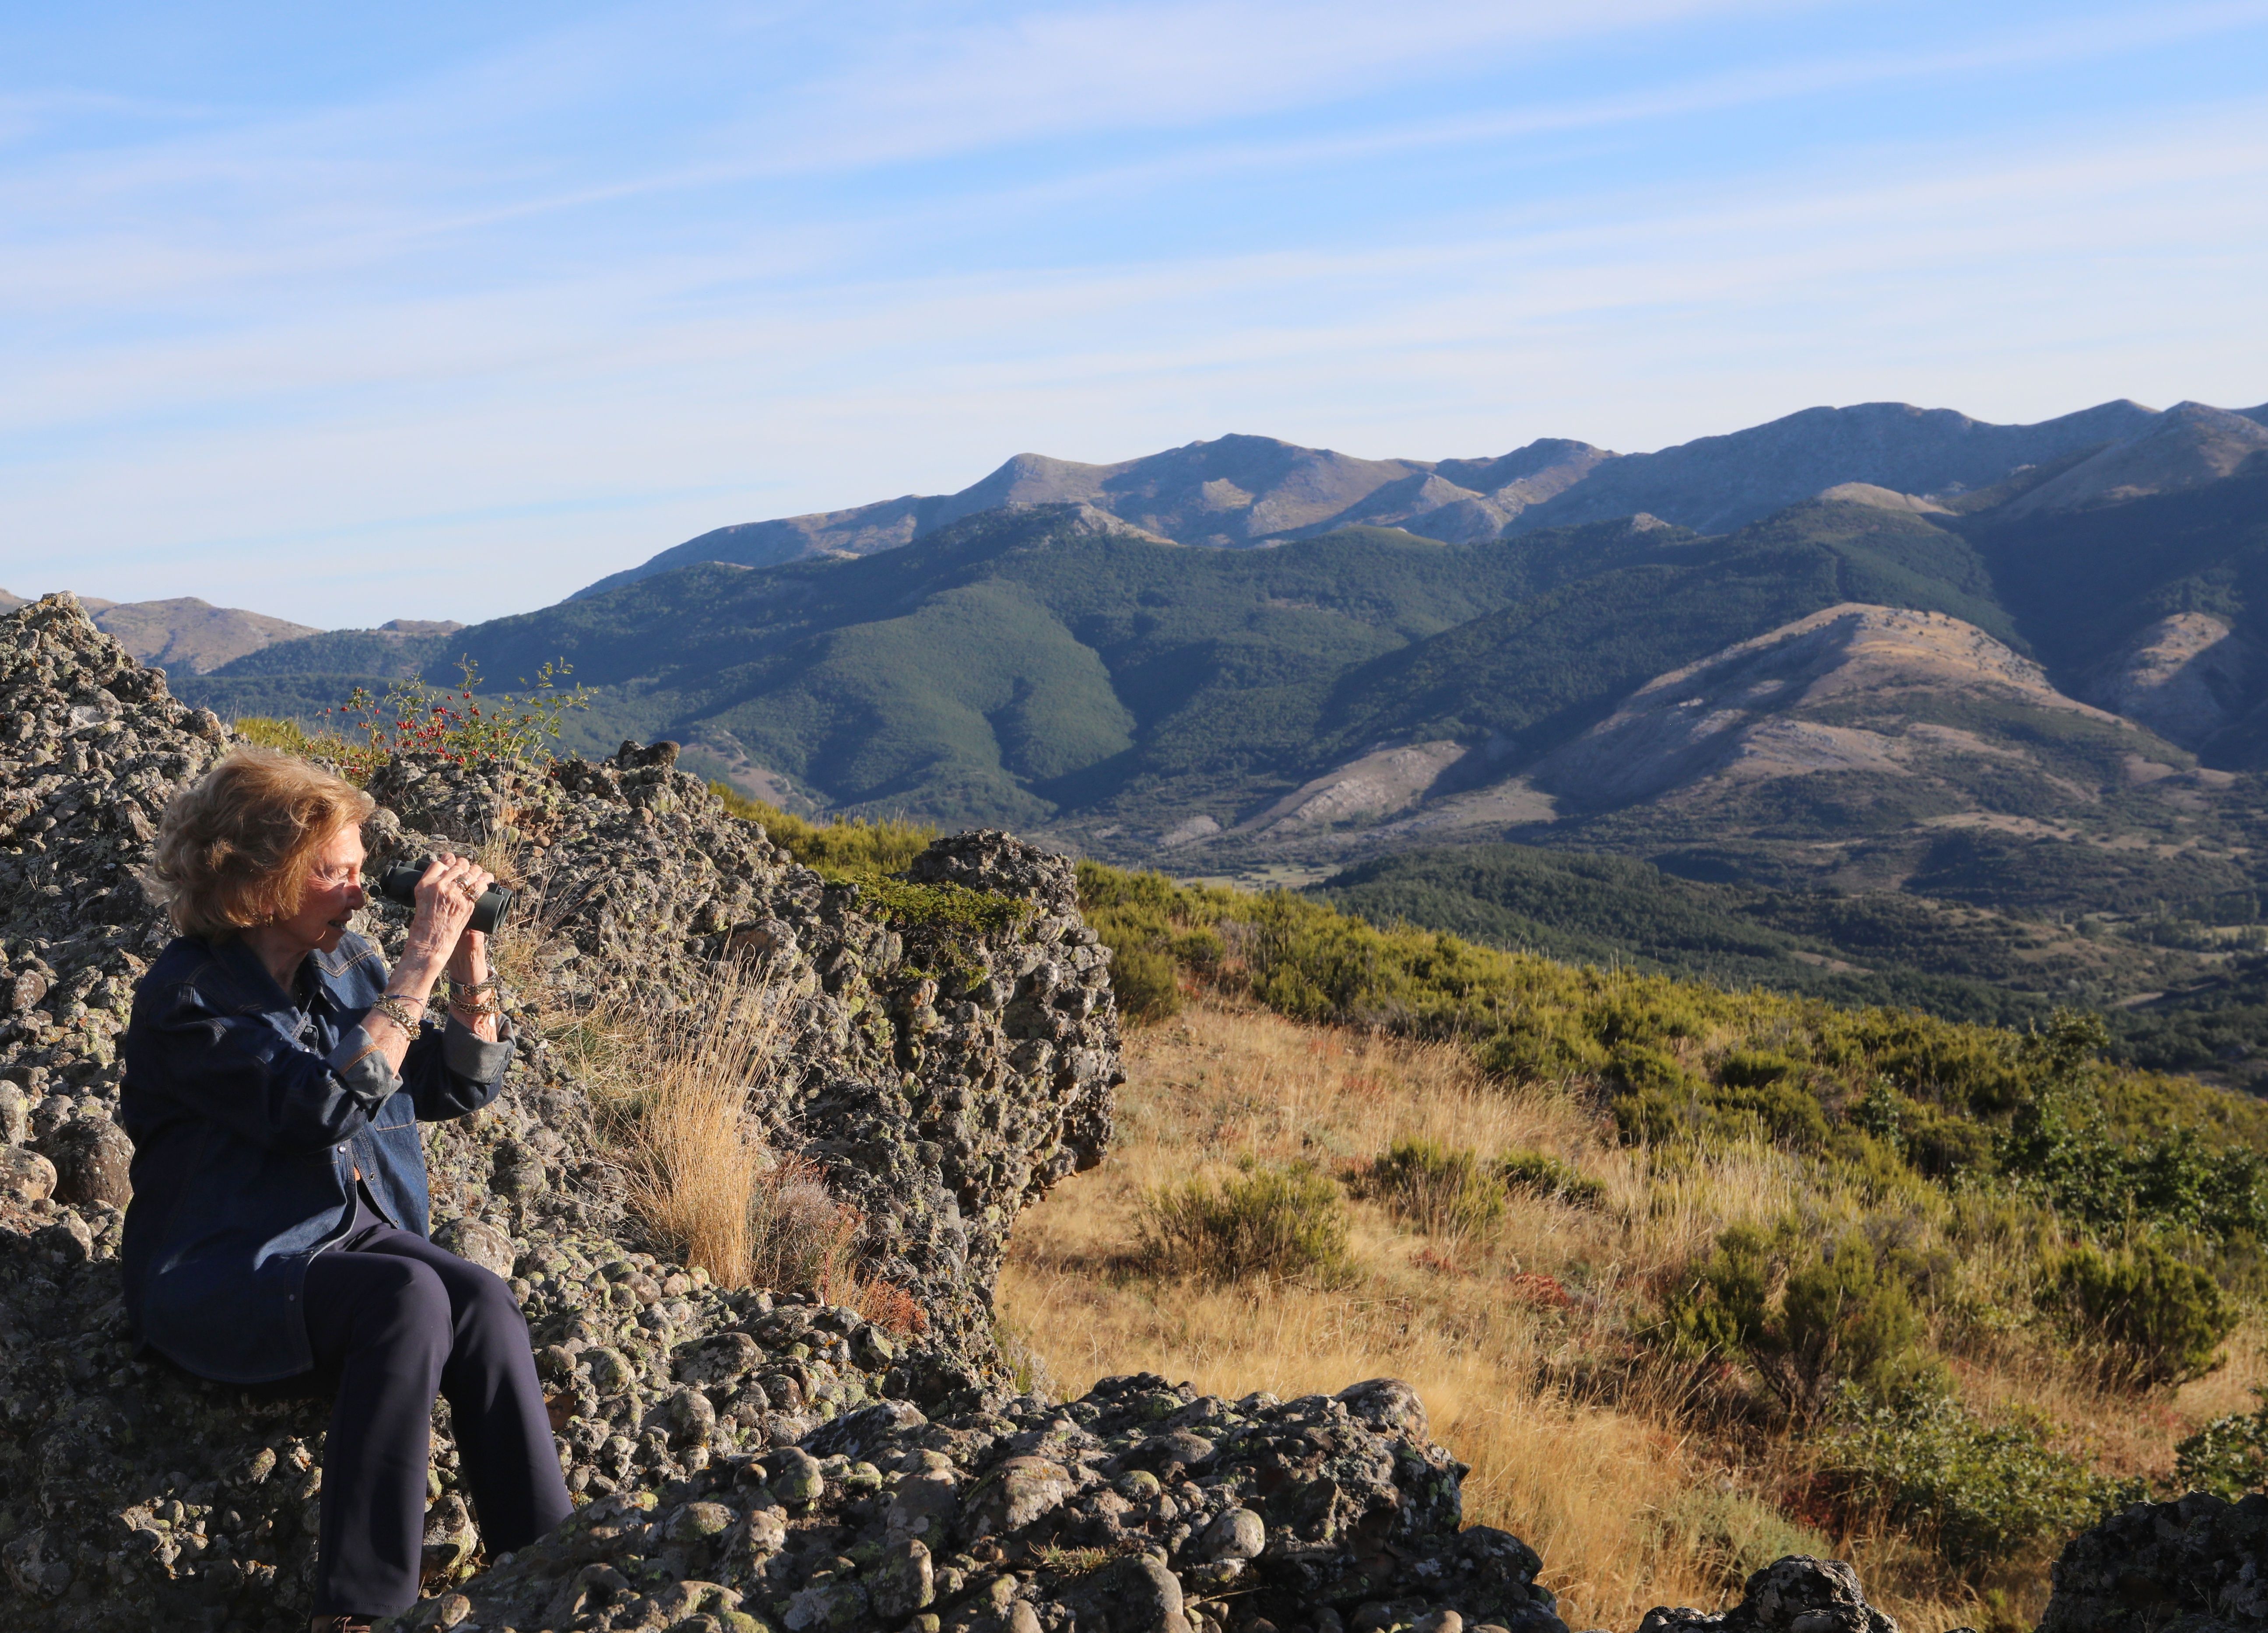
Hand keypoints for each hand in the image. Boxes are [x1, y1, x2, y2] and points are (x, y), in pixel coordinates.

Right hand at [406, 851, 493, 966]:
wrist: (431, 941)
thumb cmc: (425, 922)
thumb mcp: (421, 899)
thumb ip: (432, 886)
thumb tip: (445, 873)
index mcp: (425, 884)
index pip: (439, 863)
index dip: (448, 861)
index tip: (451, 862)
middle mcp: (439, 886)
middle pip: (457, 866)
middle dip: (463, 866)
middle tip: (466, 869)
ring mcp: (454, 894)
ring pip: (470, 873)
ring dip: (475, 872)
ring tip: (476, 874)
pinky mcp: (467, 904)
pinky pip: (479, 887)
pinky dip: (484, 883)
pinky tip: (485, 882)